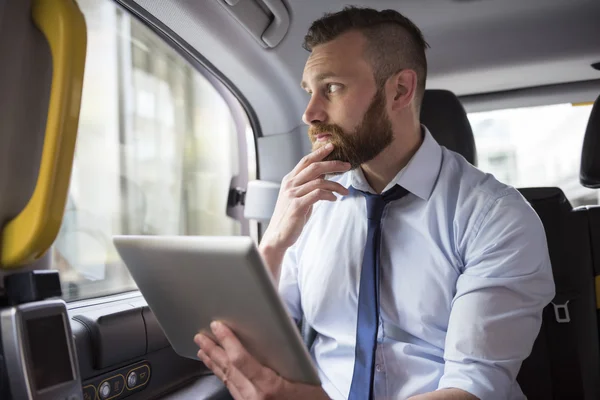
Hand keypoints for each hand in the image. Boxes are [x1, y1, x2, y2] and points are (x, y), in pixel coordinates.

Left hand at [194, 321, 329, 399]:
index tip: (217, 327)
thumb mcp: (303, 376)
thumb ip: (283, 359)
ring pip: (226, 380)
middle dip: (213, 350)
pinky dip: (222, 375)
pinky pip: (231, 388)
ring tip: (203, 350)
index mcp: (268, 387)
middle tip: (200, 336)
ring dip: (213, 363)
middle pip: (228, 369)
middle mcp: (254, 398)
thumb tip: (270, 337)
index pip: (240, 360)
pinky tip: (219, 369)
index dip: (227, 341)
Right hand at [259, 143, 349, 265]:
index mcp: (290, 180)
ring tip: (345, 191)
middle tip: (347, 165)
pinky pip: (318, 194)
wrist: (278, 235)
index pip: (306, 161)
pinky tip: (334, 199)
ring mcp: (293, 194)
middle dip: (333, 164)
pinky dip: (329, 195)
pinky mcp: (298, 206)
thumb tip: (323, 174)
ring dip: (336, 185)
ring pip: (319, 181)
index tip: (331, 146)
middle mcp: (290, 184)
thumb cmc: (290, 216)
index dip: (319, 152)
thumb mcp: (298, 197)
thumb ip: (308, 185)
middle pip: (314, 167)